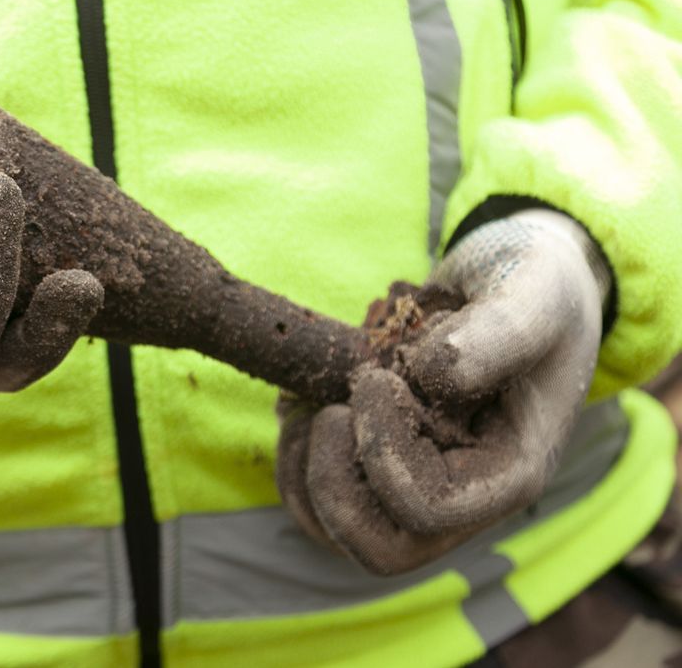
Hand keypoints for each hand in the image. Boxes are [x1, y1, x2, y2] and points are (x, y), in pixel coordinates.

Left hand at [277, 209, 611, 573]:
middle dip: (332, 482)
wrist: (519, 279)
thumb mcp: (535, 291)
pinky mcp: (381, 468)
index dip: (384, 450)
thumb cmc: (536, 286)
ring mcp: (419, 488)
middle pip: (381, 549)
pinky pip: (316, 500)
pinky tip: (300, 401)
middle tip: (329, 409)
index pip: (430, 508)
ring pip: (338, 533)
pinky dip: (293, 456)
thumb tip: (436, 374)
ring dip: (303, 472)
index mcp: (510, 471)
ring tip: (307, 404)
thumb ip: (501, 330)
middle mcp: (464, 498)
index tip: (375, 378)